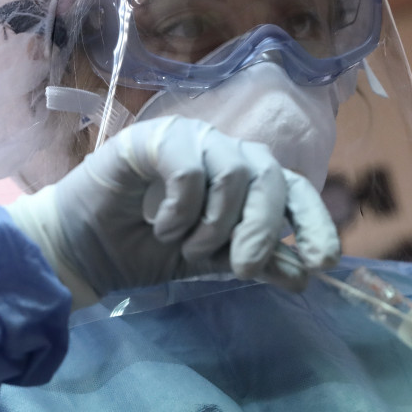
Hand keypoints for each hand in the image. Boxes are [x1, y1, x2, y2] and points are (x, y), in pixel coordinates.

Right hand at [9, 116, 339, 307]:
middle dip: (261, 228)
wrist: (88, 248)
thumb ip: (256, 263)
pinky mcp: (159, 136)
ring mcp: (194, 139)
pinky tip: (159, 224)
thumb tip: (304, 276)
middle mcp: (226, 152)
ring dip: (212, 224)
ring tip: (184, 244)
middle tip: (241, 265)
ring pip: (234, 173)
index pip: (296, 188)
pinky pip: (191, 170)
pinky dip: (179, 208)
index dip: (314, 221)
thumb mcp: (211, 262)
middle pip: (270, 178)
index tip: (323, 261)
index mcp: (246, 181)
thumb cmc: (148, 249)